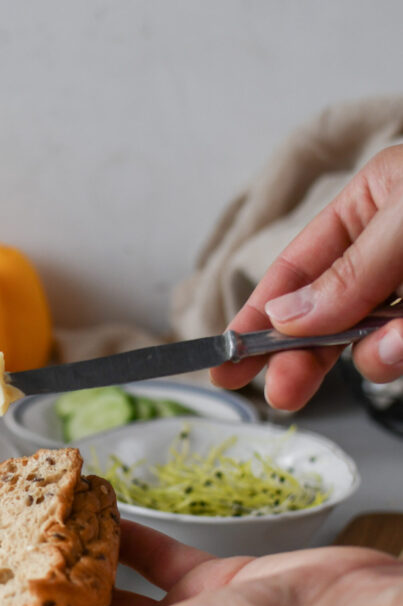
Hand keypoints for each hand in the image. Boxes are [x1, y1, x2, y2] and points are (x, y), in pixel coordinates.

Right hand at [211, 143, 402, 410]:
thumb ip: (348, 271)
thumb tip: (282, 317)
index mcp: (370, 204)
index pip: (295, 269)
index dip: (257, 318)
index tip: (226, 360)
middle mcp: (388, 247)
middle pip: (323, 315)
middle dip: (301, 356)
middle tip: (282, 394)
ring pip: (371, 341)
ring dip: (373, 354)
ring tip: (394, 351)